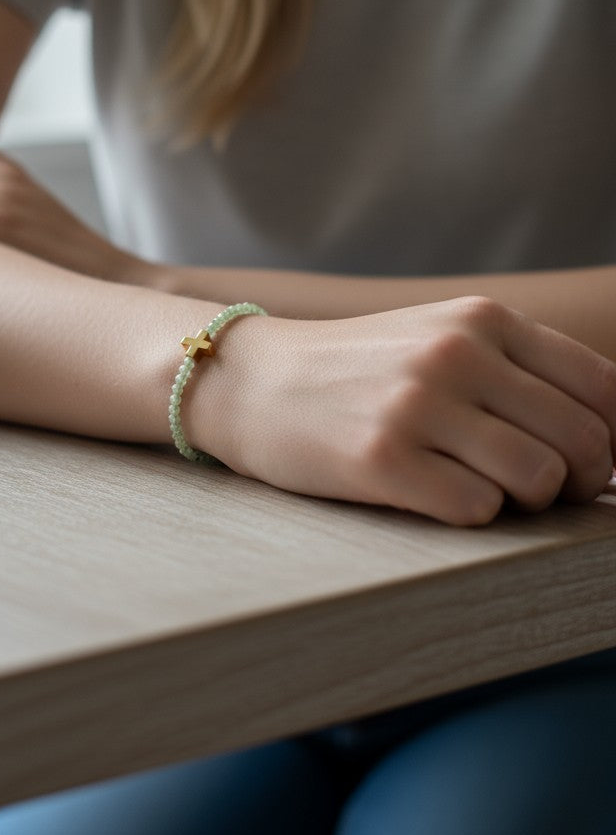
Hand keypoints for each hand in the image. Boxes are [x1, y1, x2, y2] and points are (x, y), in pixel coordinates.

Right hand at [193, 296, 615, 524]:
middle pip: (585, 442)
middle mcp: (457, 354)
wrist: (254, 381)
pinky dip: (470, 514)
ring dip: (523, 501)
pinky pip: (478, 511)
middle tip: (539, 488)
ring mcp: (417, 405)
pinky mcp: (381, 459)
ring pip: (540, 480)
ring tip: (479, 486)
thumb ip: (520, 368)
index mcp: (483, 319)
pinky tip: (430, 492)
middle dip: (577, 482)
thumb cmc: (360, 369)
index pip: (605, 388)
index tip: (583, 463)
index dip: (611, 440)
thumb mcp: (442, 336)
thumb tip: (609, 441)